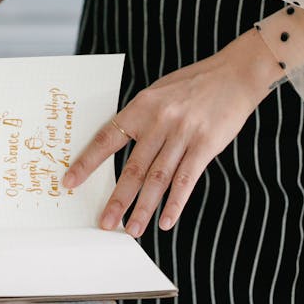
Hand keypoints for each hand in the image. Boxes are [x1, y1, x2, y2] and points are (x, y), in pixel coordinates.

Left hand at [62, 29, 282, 236]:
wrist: (234, 74)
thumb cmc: (193, 84)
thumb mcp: (158, 93)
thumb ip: (140, 118)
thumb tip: (117, 144)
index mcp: (141, 106)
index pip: (107, 139)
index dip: (88, 163)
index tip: (70, 182)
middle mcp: (159, 121)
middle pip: (133, 167)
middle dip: (117, 198)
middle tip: (105, 223)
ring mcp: (183, 133)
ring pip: (158, 178)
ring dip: (144, 208)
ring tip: (132, 229)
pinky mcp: (206, 145)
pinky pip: (187, 179)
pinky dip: (176, 203)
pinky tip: (167, 221)